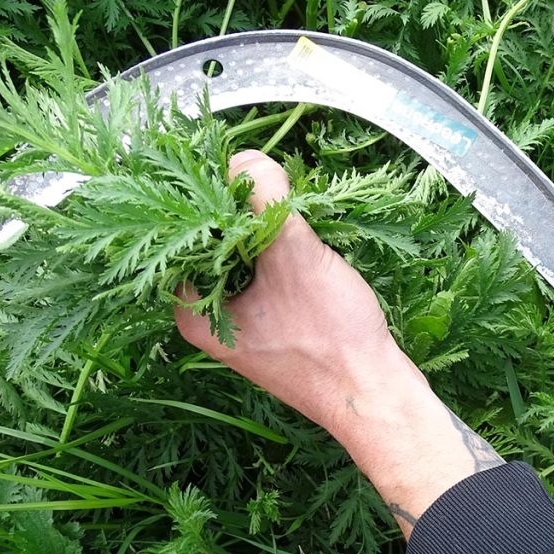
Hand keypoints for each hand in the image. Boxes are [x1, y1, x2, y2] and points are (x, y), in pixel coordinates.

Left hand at [174, 150, 503, 536]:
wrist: (376, 395)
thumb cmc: (330, 339)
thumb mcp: (294, 257)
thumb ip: (264, 202)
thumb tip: (244, 158)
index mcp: (196, 315)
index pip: (177, 238)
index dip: (201, 198)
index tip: (228, 171)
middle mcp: (212, 323)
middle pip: (211, 244)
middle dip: (237, 210)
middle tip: (262, 181)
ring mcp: (245, 325)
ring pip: (243, 258)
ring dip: (263, 228)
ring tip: (286, 202)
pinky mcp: (277, 326)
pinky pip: (267, 275)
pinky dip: (281, 252)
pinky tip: (304, 234)